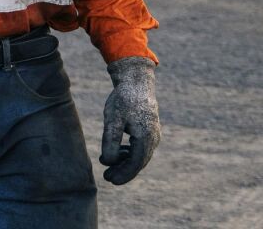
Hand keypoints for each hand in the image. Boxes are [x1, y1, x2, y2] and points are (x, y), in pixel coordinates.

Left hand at [100, 57, 160, 184]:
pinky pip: (142, 147)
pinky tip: (120, 153)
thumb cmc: (123, 100)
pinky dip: (131, 153)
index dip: (124, 174)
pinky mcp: (151, 129)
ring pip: (141, 155)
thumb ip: (111, 141)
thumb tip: (108, 162)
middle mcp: (153, 138)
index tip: (110, 180)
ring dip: (127, 162)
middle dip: (124, 171)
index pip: (136, 163)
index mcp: (146, 137)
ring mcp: (154, 134)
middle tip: (107, 177)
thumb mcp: (112, 120)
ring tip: (110, 166)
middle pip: (139, 162)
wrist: (137, 82)